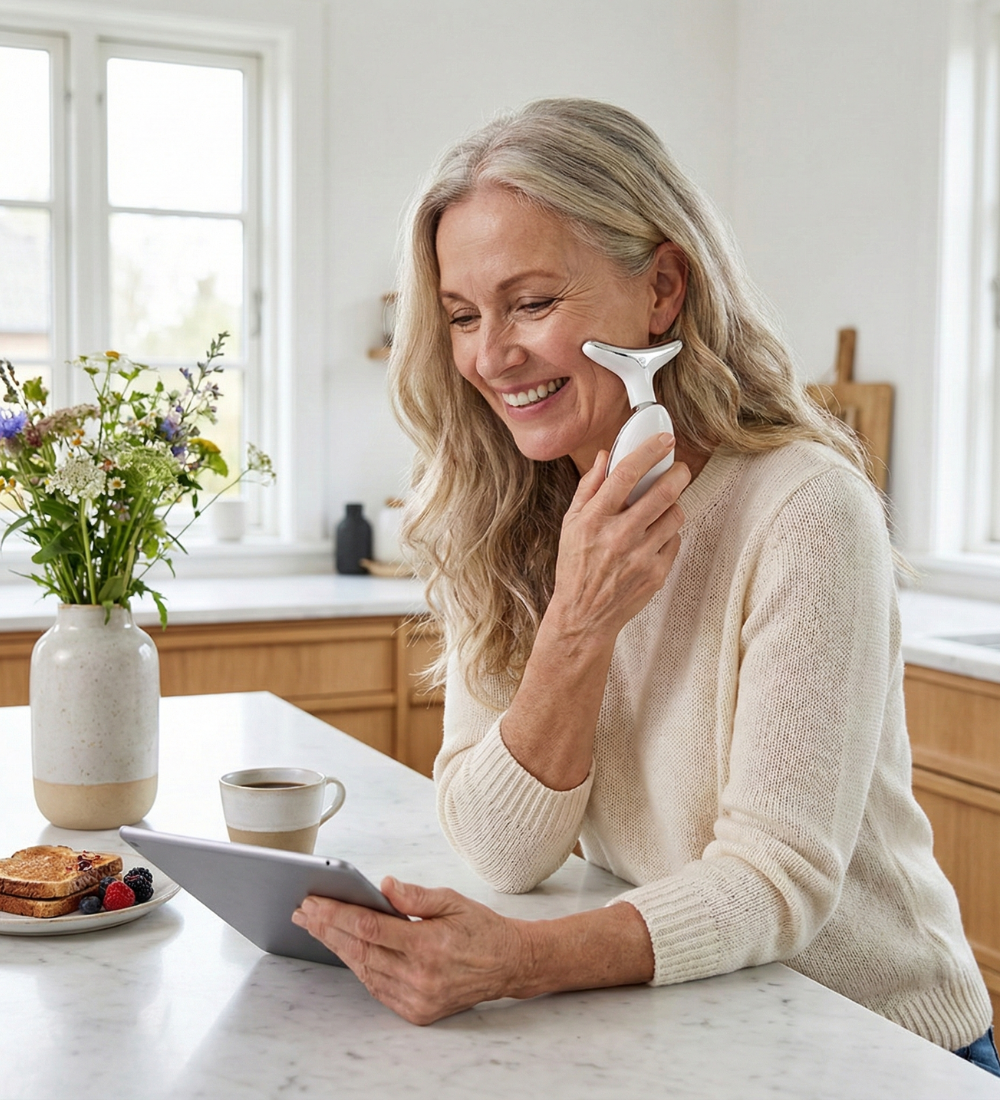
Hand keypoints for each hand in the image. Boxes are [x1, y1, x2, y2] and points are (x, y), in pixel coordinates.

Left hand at [292, 877, 525, 1024]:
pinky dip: (358, 968)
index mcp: (428, 945)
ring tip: (316, 927)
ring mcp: (417, 998)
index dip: (337, 914)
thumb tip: (383, 884)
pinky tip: (344, 950)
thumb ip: (414, 896)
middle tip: (304, 911)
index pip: (369, 928)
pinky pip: (377, 988)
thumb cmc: (481, 928)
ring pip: (364, 971)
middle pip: (359, 951)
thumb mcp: (452, 900)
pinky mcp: (417, 1011)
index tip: (314, 901)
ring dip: (337, 948)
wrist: (508, 963)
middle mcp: (420, 976)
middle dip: (327, 929)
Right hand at [551, 432, 690, 639]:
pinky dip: (667, 535)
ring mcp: (641, 556)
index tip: (662, 440)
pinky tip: (652, 539)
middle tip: (678, 469)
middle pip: (663, 492)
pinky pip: (675, 540)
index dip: (648, 451)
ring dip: (672, 506)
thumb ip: (589, 487)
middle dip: (677, 473)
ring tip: (659, 510)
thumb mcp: (571, 524)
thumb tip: (605, 456)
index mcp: (594, 519)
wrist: (583, 616)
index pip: (626, 474)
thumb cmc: (576, 568)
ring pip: (675, 515)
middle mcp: (619, 536)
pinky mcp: (657, 573)